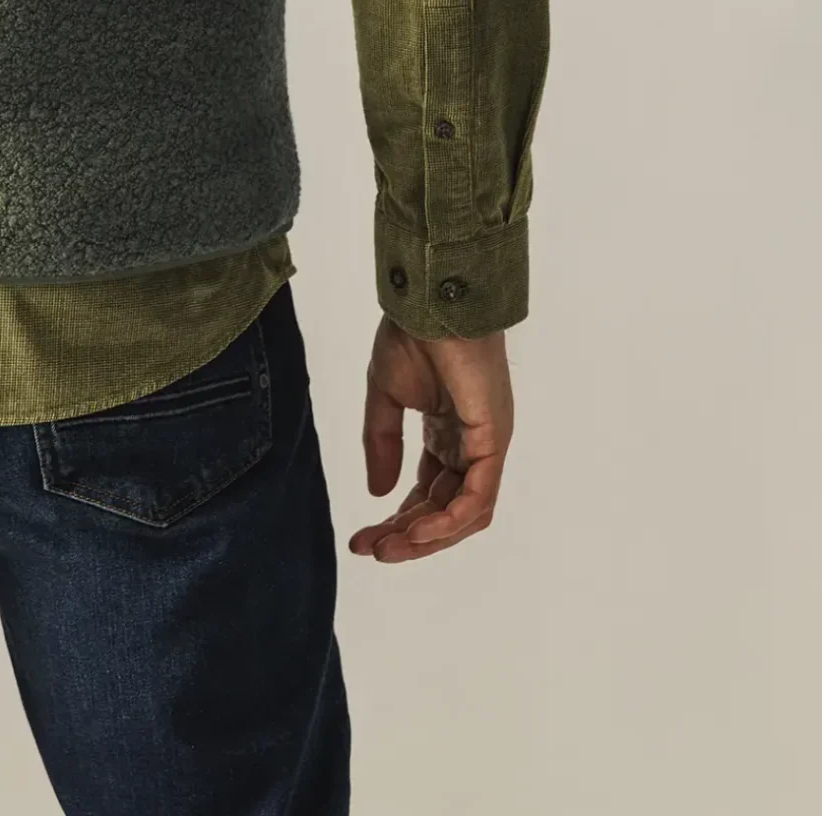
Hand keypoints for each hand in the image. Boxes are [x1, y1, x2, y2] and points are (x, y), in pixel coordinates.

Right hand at [347, 316, 513, 562]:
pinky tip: (417, 530)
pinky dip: (450, 520)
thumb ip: (382, 442)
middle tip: (369, 550)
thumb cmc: (412, 337)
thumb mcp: (385, 395)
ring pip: (465, 513)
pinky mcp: (494, 441)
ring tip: (390, 547)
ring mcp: (486, 446)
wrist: (431, 303)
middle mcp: (470, 447)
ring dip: (427, 537)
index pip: (427, 492)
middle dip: (406, 536)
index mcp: (446, 434)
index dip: (397, 520)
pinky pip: (478, 497)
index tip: (361, 538)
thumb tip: (377, 492)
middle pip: (444, 510)